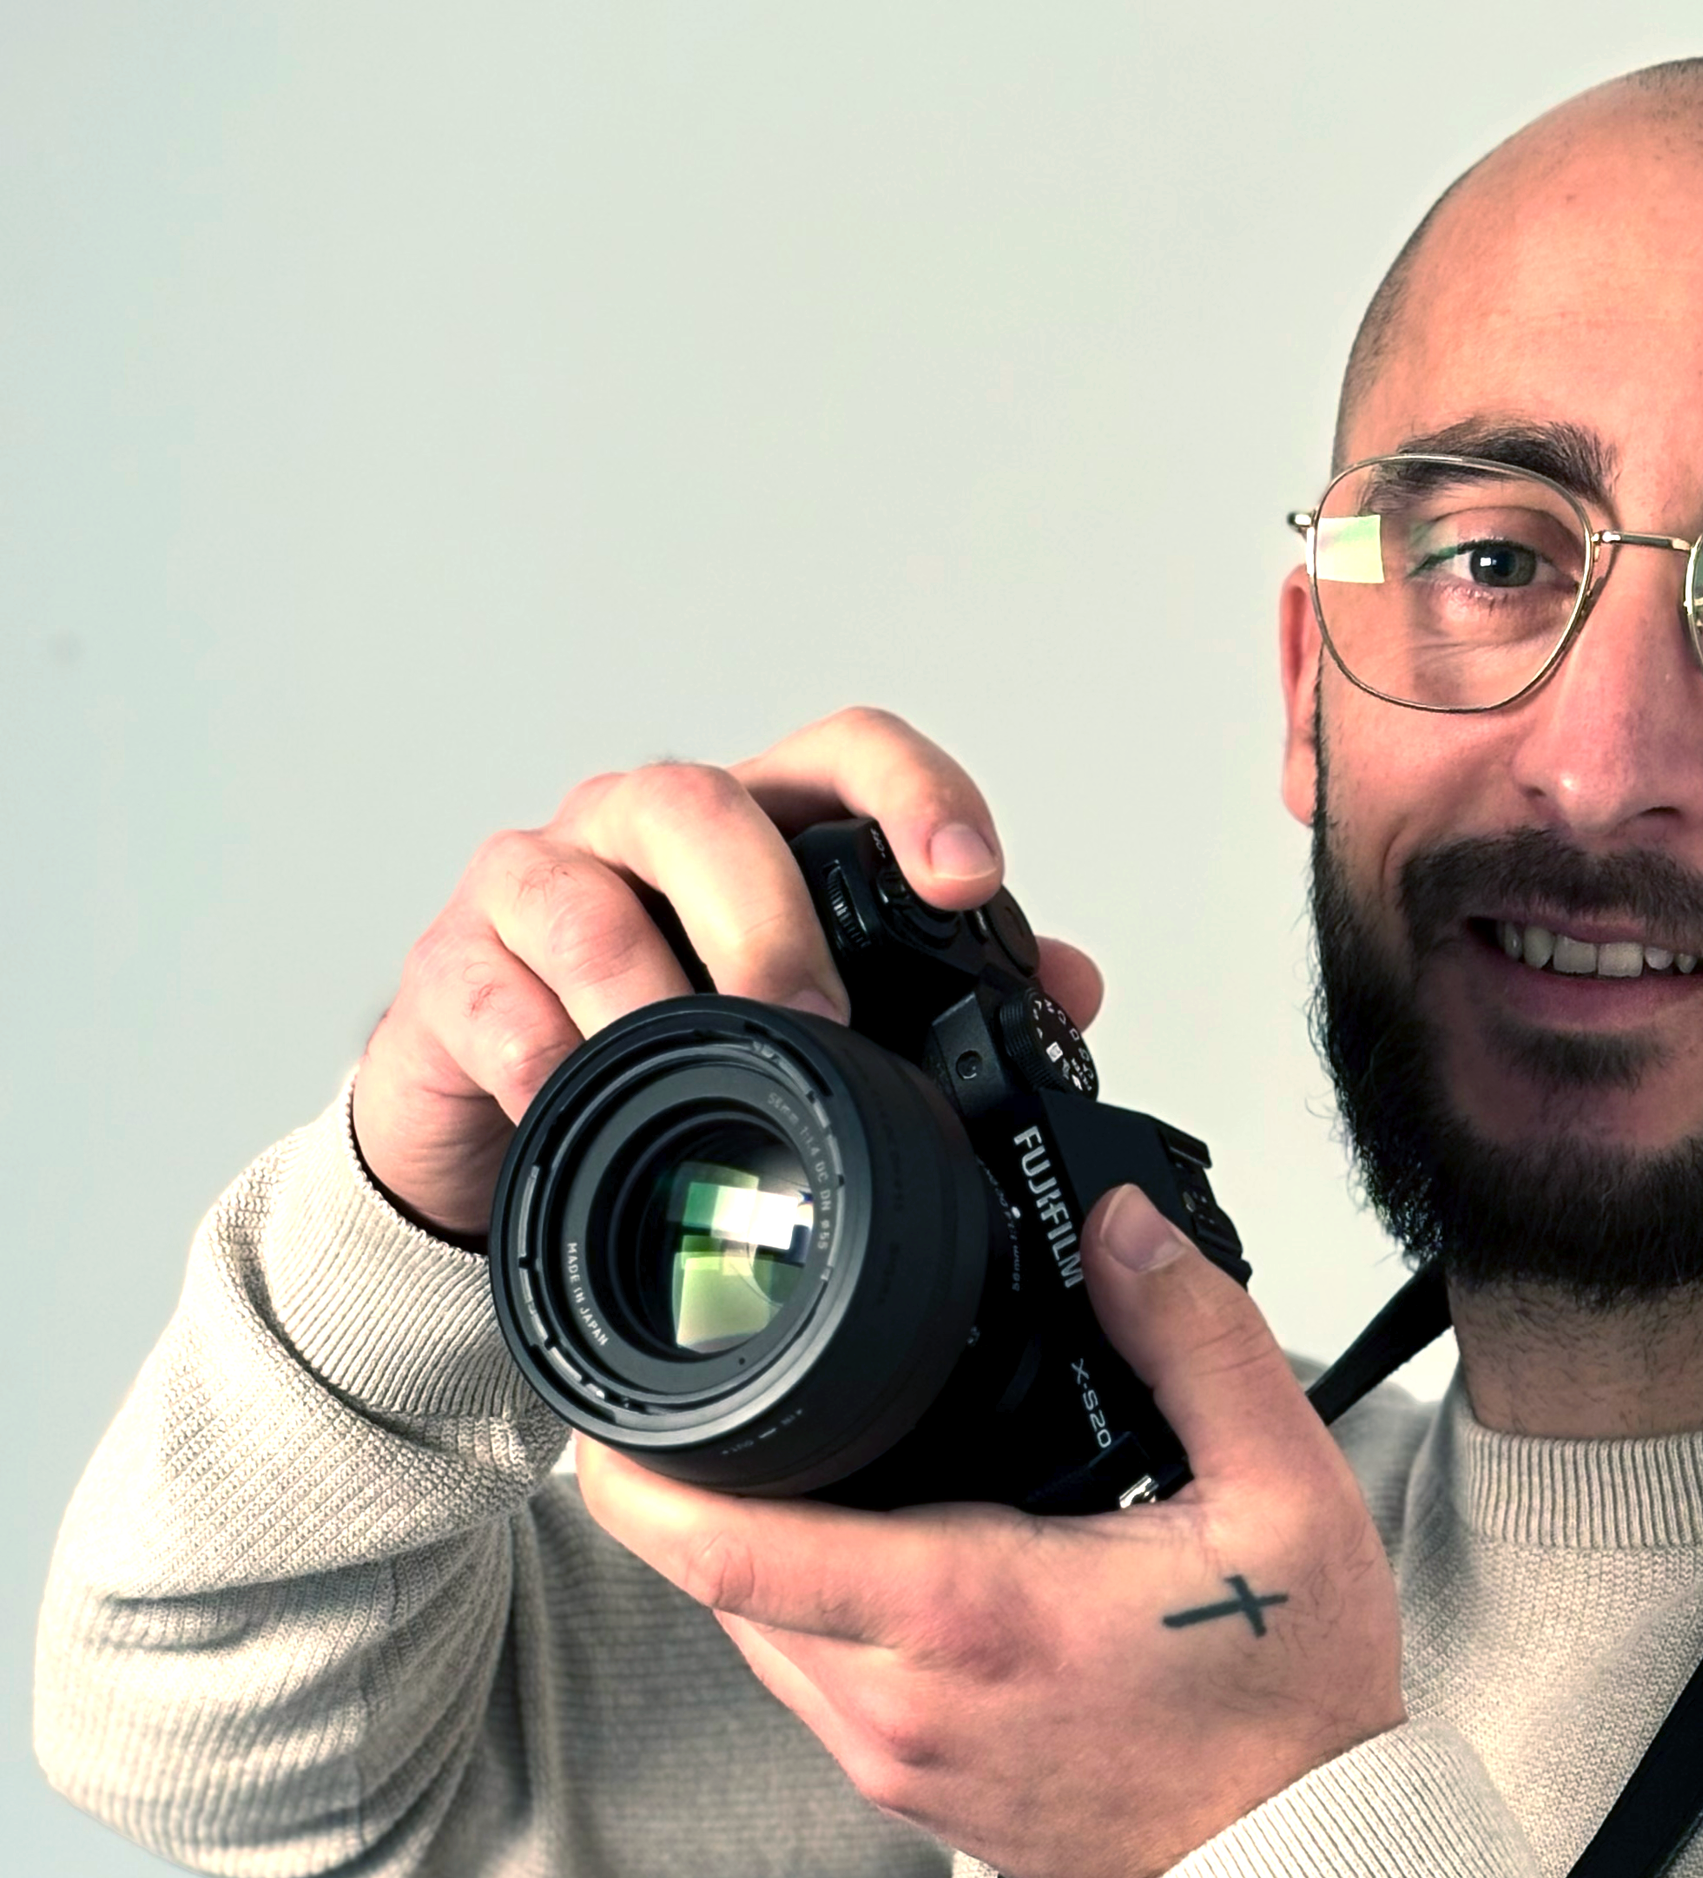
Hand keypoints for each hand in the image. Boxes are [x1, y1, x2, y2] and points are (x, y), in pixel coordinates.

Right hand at [353, 708, 1105, 1237]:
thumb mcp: (823, 1017)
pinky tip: (572, 1095)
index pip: (844, 756)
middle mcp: (644, 833)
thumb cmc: (681, 1040)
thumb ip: (949, 997)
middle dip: (769, 912)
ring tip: (703, 1061)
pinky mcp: (453, 969)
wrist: (513, 1119)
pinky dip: (534, 1048)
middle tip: (820, 1021)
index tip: (966, 879)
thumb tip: (1073, 985)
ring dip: (646, 984)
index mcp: (758, 830)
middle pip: (702, 807)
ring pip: (579, 889)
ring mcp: (538, 889)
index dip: (914, 795)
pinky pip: (487, 989)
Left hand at [574, 1185, 1407, 1877]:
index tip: (604, 1408)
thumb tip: (1120, 1227)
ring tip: (789, 1461)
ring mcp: (900, 1763)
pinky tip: (877, 1558)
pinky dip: (809, 1614)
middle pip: (719, 1585)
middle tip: (708, 1391)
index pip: (728, 1548)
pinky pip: (815, 1688)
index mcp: (967, 1615)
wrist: (1299, 1874)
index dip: (638, 1473)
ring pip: (759, 1640)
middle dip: (694, 1489)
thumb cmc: (1288, 1710)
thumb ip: (1195, 1337)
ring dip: (753, 1554)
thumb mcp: (1283, 1493)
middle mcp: (902, 1704)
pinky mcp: (917, 1797)